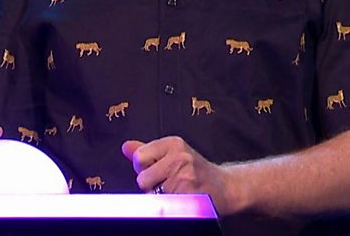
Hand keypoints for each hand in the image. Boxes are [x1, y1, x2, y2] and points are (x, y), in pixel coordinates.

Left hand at [122, 137, 240, 213]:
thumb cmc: (195, 170)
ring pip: (152, 194)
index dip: (143, 168)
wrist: (224, 187)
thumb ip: (147, 150)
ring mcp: (185, 177)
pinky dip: (168, 205)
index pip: (139, 158)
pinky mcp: (189, 196)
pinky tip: (180, 199)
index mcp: (174, 143)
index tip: (156, 169)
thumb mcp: (173, 153)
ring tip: (175, 190)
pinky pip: (163, 205)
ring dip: (160, 196)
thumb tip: (125, 147)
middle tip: (168, 181)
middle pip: (142, 178)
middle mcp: (180, 157)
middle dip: (151, 184)